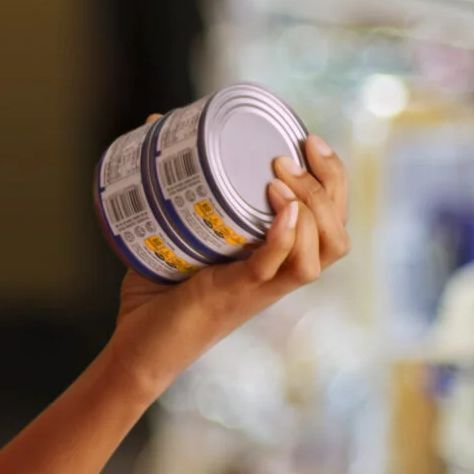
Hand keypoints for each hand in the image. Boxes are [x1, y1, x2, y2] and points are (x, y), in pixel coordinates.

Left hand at [107, 129, 350, 399]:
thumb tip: (152, 125)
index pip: (330, 220)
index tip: (308, 139)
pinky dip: (284, 239)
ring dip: (310, 209)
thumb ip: (169, 186)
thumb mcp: (173, 231)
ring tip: (279, 178)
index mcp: (274, 262)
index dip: (333, 180)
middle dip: (328, 187)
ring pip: (319, 254)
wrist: (137, 349)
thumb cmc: (156, 295)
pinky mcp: (233, 297)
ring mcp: (259, 289)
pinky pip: (276, 270)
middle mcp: (277, 277)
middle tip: (292, 154)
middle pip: (336, 235)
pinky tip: (284, 212)